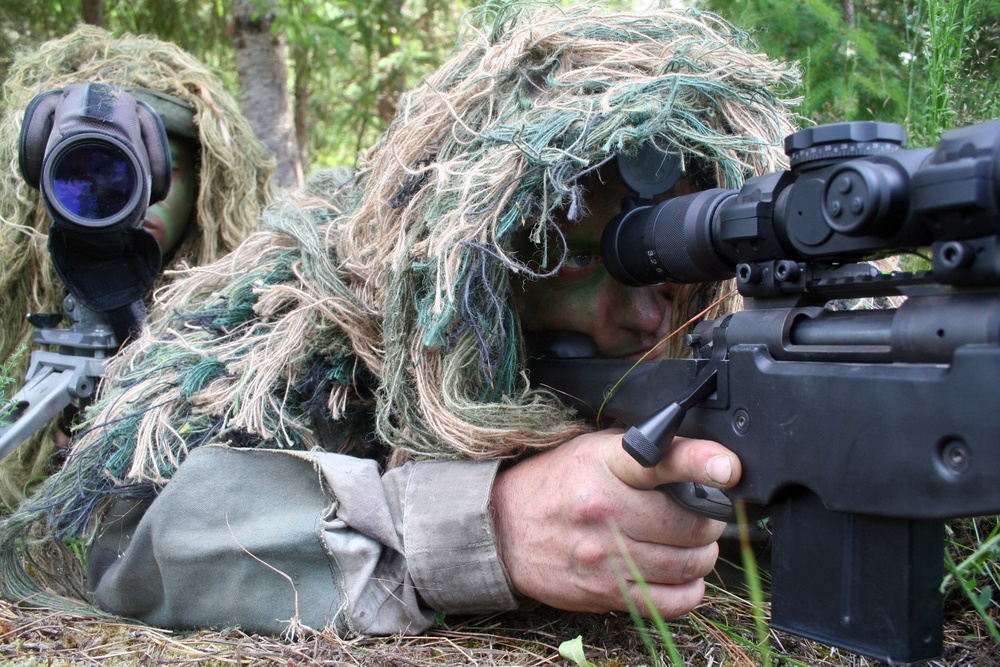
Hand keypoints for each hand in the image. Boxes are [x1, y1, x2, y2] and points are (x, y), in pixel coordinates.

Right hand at [491, 429, 740, 618]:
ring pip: (688, 564)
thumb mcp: (594, 450)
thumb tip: (701, 457)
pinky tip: (683, 577)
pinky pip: (672, 601)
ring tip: (693, 545)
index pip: (662, 461)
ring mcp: (606, 557)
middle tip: (706, 516)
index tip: (728, 469)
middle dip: (710, 520)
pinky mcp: (605, 593)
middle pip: (691, 524)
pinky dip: (690, 590)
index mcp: (606, 466)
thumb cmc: (555, 484)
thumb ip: (644, 452)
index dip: (702, 463)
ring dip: (702, 555)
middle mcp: (606, 511)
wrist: (502, 529)